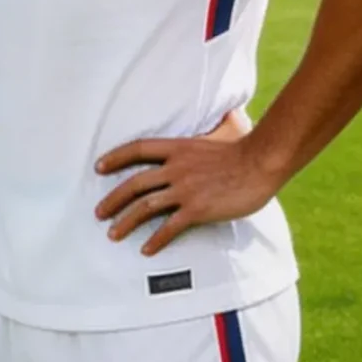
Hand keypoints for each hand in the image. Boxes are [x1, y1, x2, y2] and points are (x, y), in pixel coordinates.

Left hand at [92, 111, 269, 256]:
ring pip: (145, 207)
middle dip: (112, 199)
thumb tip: (230, 112)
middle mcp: (176, 168)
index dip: (116, 157)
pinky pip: (169, 227)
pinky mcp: (197, 208)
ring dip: (125, 222)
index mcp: (179, 147)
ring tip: (113, 234)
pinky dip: (155, 240)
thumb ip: (219, 124)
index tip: (99, 167)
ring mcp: (185, 189)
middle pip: (134, 183)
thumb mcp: (226, 129)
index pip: (138, 149)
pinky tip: (147, 249)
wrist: (262, 162)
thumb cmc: (247, 147)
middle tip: (99, 212)